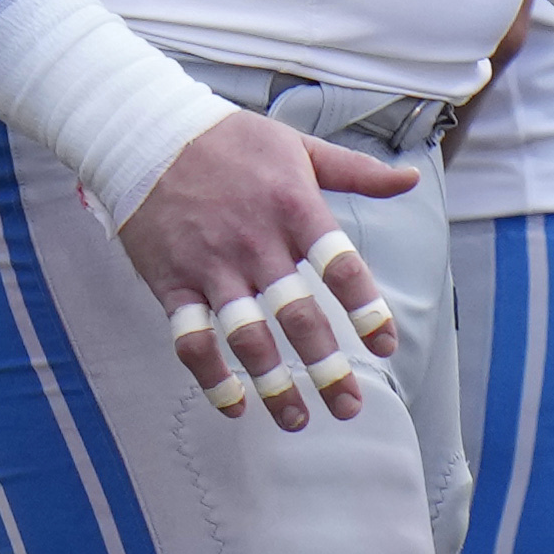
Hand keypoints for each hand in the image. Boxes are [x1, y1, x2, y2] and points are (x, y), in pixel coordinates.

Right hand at [118, 118, 420, 430]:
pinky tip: (231, 406)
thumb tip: (409, 179)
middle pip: (298, 317)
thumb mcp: (299, 146)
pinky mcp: (171, 282)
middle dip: (326, 369)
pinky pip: (190, 338)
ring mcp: (211, 266)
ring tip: (295, 420)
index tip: (385, 345)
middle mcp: (256, 243)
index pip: (342, 268)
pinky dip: (209, 376)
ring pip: (246, 337)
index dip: (366, 311)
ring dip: (271, 385)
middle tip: (347, 408)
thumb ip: (356, 171)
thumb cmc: (231, 141)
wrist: (144, 134)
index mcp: (295, 209)